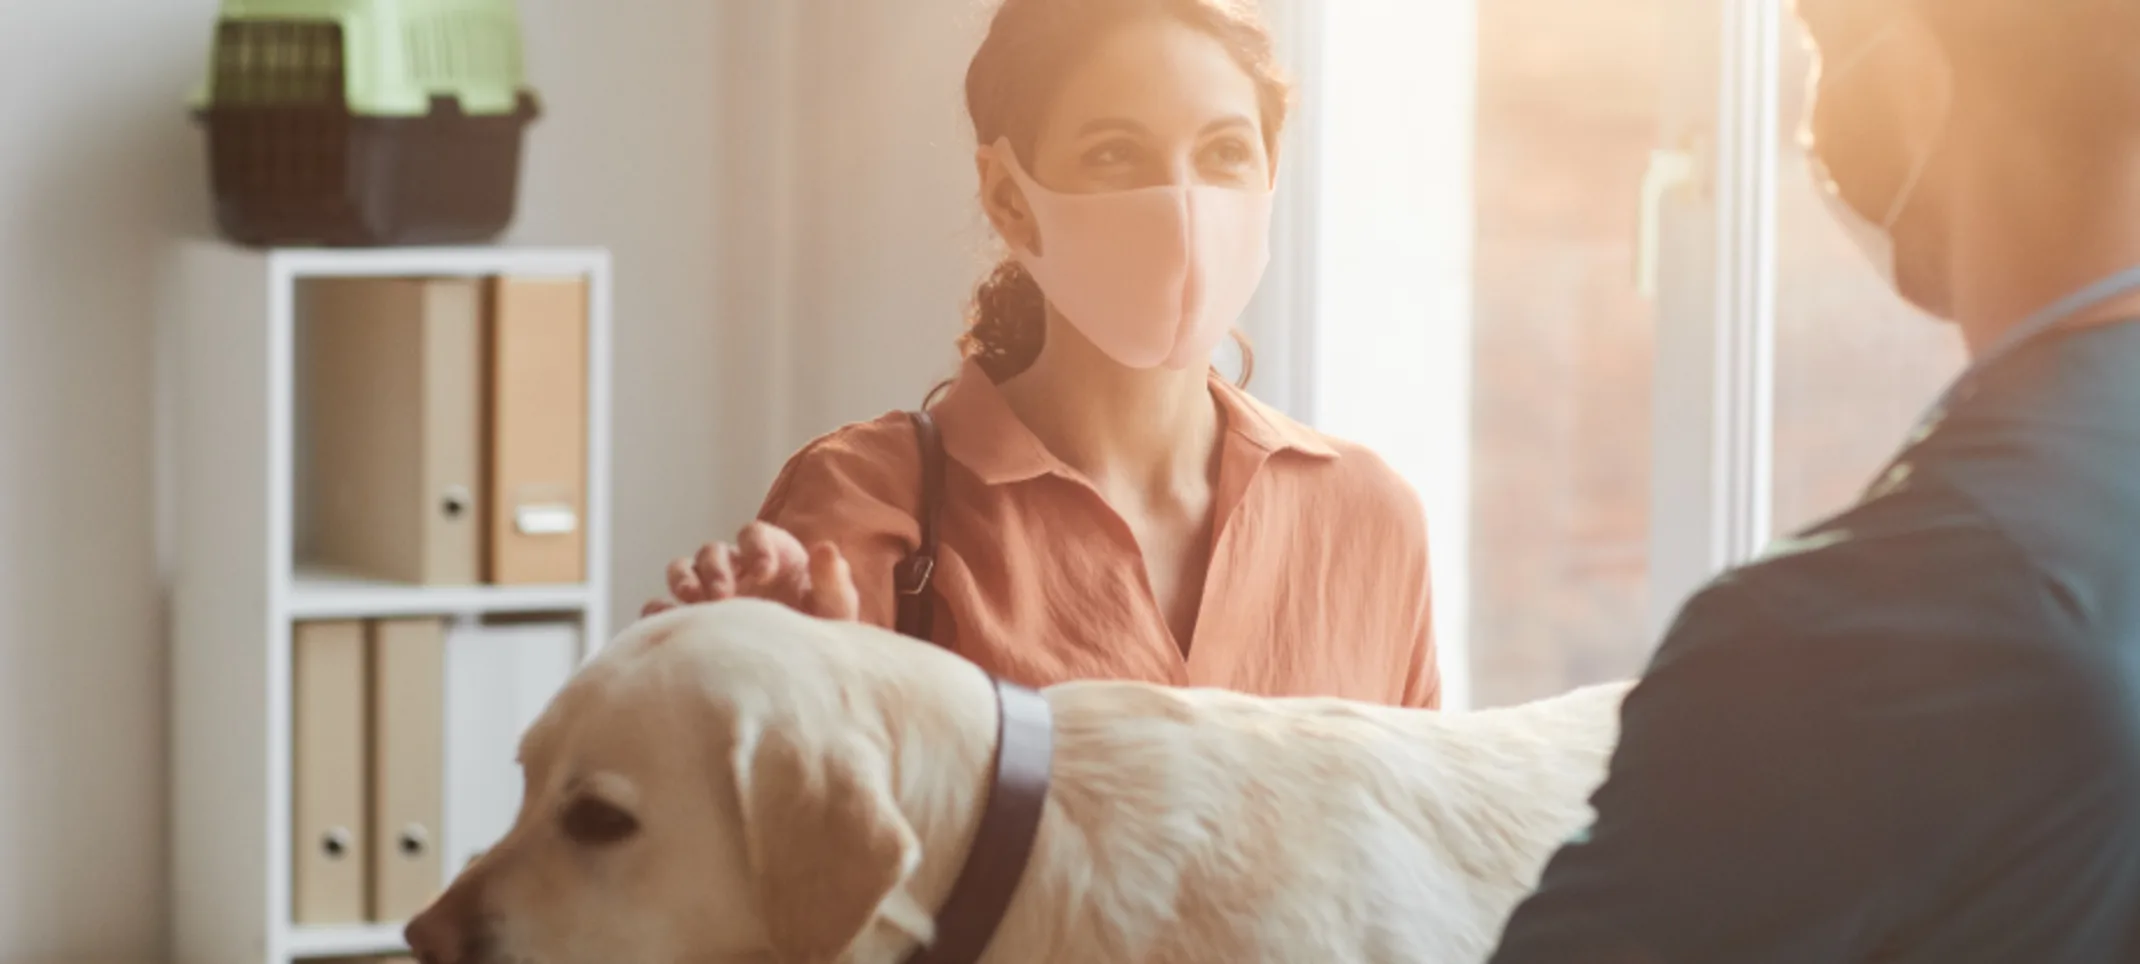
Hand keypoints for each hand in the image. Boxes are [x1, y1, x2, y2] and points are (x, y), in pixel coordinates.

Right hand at [641, 522, 859, 620]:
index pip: (755, 534)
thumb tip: (826, 550)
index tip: (764, 571)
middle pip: (713, 551)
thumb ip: (832, 581)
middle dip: (715, 569)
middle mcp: (736, 569)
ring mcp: (709, 593)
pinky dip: (659, 612)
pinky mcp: (691, 620)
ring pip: (683, 571)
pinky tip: (666, 626)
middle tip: (723, 596)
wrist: (802, 674)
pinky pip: (663, 608)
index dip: (756, 546)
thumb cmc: (820, 630)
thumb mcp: (835, 609)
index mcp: (772, 556)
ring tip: (692, 603)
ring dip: (683, 581)